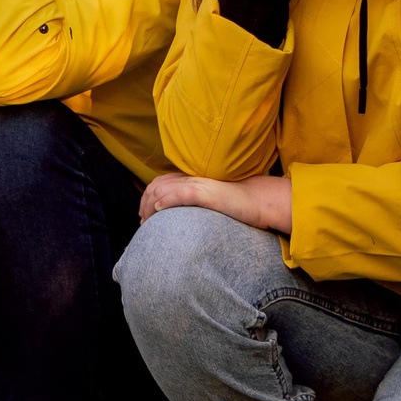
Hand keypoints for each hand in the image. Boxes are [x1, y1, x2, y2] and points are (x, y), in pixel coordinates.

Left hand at [139, 172, 293, 233]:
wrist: (258, 200)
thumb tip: (182, 220)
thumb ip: (195, 206)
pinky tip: (160, 210)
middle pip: (156, 185)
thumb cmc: (237, 206)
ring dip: (150, 205)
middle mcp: (192, 179)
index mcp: (192, 180)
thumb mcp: (210, 204)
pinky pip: (181, 193)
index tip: (144, 215)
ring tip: (147, 221)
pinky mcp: (206, 193)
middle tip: (143, 222)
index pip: (160, 183)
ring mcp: (198, 184)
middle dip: (144, 204)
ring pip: (163, 189)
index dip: (147, 198)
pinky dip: (166, 200)